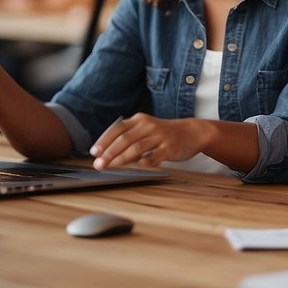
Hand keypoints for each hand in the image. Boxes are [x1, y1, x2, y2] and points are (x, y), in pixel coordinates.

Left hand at [88, 113, 205, 168]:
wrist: (193, 132)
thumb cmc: (165, 133)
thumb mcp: (146, 128)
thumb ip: (129, 136)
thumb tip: (106, 152)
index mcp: (139, 120)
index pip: (117, 129)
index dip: (104, 140)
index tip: (94, 152)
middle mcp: (148, 126)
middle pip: (124, 139)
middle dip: (109, 153)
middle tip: (99, 164)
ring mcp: (160, 137)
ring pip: (136, 148)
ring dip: (121, 159)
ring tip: (111, 167)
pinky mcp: (170, 148)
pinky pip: (154, 157)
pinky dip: (144, 162)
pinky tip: (137, 167)